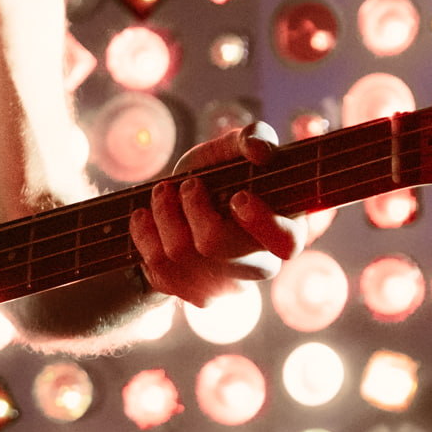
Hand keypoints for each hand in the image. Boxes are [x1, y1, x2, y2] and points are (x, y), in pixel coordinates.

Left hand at [129, 124, 305, 306]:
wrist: (180, 203)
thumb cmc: (219, 173)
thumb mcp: (233, 148)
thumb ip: (253, 137)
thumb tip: (261, 151)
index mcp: (285, 228)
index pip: (286, 242)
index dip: (261, 222)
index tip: (237, 196)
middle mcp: (261, 264)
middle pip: (217, 247)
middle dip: (191, 208)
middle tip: (187, 185)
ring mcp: (228, 285)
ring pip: (181, 253)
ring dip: (163, 213)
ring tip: (162, 193)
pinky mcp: (195, 295)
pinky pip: (159, 270)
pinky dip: (145, 235)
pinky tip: (148, 219)